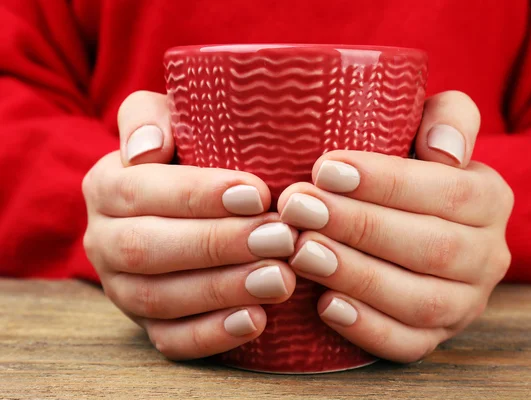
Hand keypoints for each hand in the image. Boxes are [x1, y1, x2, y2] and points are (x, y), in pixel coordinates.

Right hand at [82, 91, 297, 359]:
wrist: (185, 201)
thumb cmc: (189, 152)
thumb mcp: (168, 118)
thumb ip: (149, 118)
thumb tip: (146, 149)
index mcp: (105, 186)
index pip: (141, 190)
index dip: (198, 195)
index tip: (258, 194)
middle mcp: (104, 241)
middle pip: (148, 249)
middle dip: (218, 245)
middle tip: (280, 238)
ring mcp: (123, 288)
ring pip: (160, 299)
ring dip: (222, 291)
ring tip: (279, 278)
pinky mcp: (149, 323)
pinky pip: (171, 341)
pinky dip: (212, 335)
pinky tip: (256, 320)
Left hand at [278, 91, 513, 361]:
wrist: (409, 218)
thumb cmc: (407, 167)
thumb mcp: (429, 127)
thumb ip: (446, 118)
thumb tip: (444, 151)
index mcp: (490, 199)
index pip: (447, 191)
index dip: (385, 182)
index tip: (325, 169)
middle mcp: (488, 256)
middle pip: (431, 248)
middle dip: (359, 227)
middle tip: (299, 208)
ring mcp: (464, 303)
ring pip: (420, 301)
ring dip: (357, 277)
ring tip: (302, 251)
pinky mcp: (435, 336)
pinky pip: (408, 344)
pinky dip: (367, 329)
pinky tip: (324, 305)